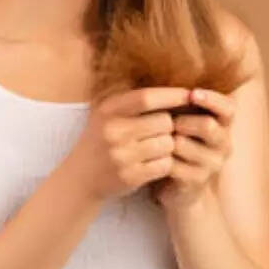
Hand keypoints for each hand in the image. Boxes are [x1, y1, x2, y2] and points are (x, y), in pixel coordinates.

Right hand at [63, 86, 193, 202]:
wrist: (80, 178)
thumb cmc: (101, 140)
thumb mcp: (107, 115)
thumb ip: (133, 102)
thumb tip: (176, 91)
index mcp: (108, 111)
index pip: (146, 97)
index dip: (171, 95)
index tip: (189, 94)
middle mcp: (113, 132)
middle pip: (164, 121)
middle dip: (169, 125)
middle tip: (163, 130)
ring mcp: (122, 156)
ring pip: (168, 144)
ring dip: (168, 145)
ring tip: (157, 147)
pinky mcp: (131, 177)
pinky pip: (164, 165)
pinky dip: (165, 163)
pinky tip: (155, 162)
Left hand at [150, 87, 235, 210]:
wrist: (174, 181)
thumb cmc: (176, 138)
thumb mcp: (181, 115)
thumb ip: (182, 98)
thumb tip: (168, 65)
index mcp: (223, 122)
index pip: (228, 107)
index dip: (212, 99)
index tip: (193, 93)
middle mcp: (223, 143)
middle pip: (208, 127)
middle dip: (183, 122)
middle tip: (168, 123)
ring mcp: (212, 164)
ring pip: (186, 145)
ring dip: (167, 140)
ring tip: (154, 139)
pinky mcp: (197, 181)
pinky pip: (175, 166)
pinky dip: (160, 159)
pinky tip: (151, 156)